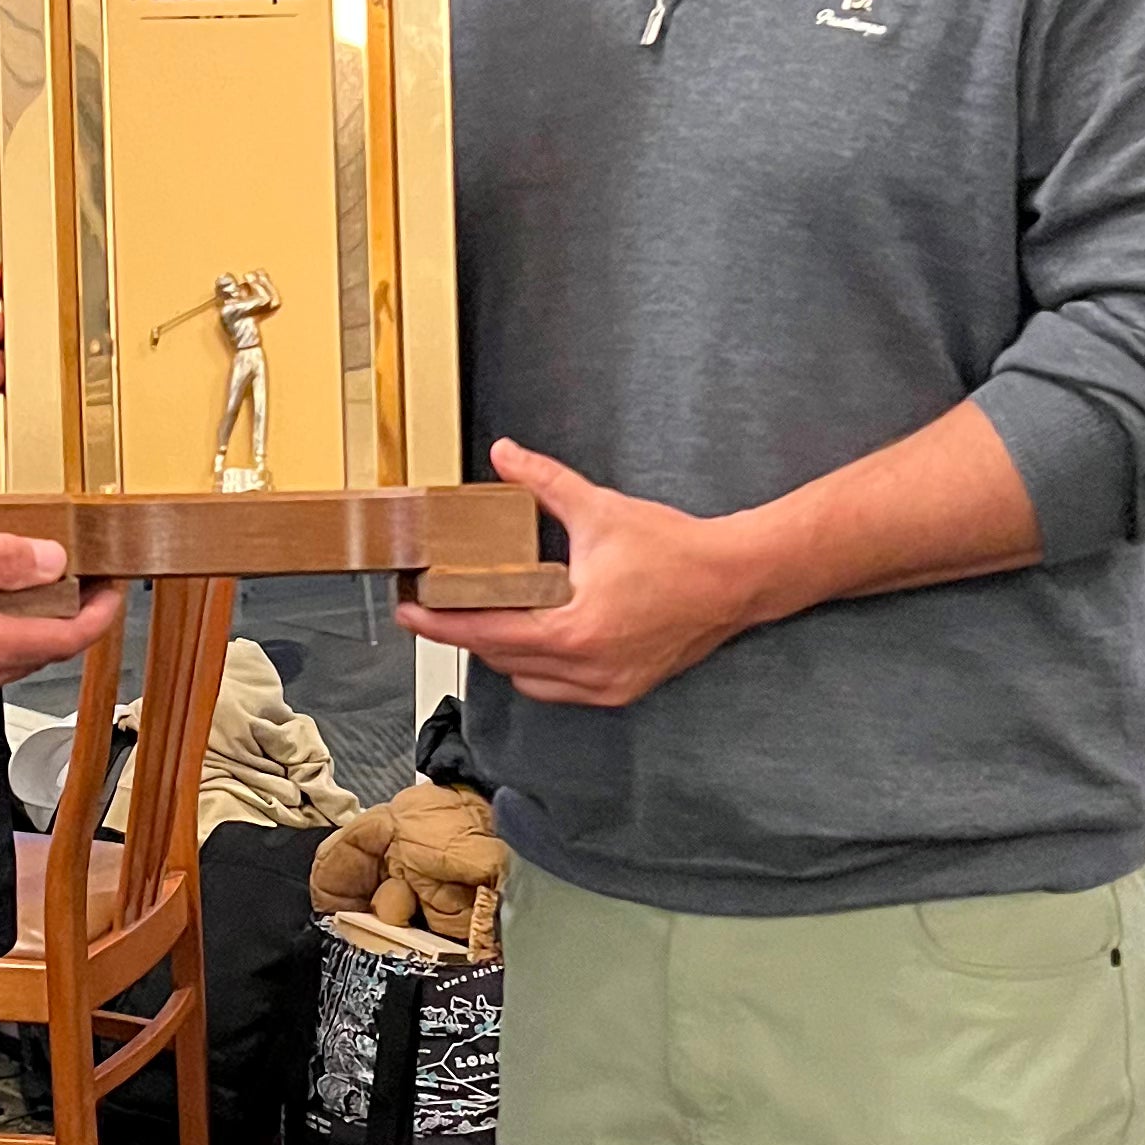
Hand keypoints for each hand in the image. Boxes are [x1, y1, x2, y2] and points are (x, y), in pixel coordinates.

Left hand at [399, 438, 771, 705]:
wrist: (736, 580)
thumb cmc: (677, 551)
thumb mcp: (601, 510)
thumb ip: (544, 481)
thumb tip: (504, 454)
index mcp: (573, 630)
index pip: (486, 632)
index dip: (439, 624)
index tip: (408, 612)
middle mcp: (586, 668)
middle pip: (501, 659)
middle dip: (464, 634)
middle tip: (435, 606)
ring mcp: (605, 686)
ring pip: (528, 681)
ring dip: (502, 653)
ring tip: (480, 618)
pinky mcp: (623, 690)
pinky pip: (560, 689)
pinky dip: (538, 667)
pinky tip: (531, 639)